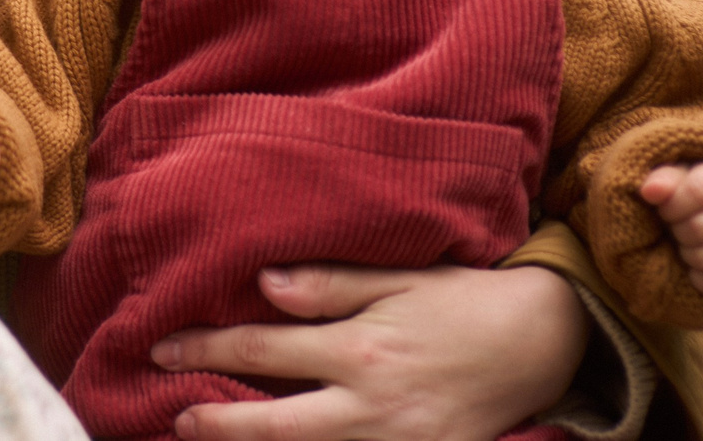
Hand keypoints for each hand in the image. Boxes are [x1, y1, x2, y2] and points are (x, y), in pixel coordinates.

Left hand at [149, 263, 586, 440]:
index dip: (207, 349)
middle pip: (274, 424)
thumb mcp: (400, 278)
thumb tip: (265, 286)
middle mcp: (371, 405)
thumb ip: (332, 284)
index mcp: (360, 348)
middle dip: (216, 422)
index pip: (263, 350)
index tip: (162, 347)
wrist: (540, 345)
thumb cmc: (463, 301)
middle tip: (174, 415)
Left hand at [640, 161, 702, 298]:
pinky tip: (694, 267)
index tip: (665, 208)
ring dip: (687, 255)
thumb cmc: (691, 192)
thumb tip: (649, 190)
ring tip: (685, 243)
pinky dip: (700, 280)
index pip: (697, 192)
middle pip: (699, 229)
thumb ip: (664, 179)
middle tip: (676, 226)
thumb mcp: (678, 177)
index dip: (672, 204)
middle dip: (677, 230)